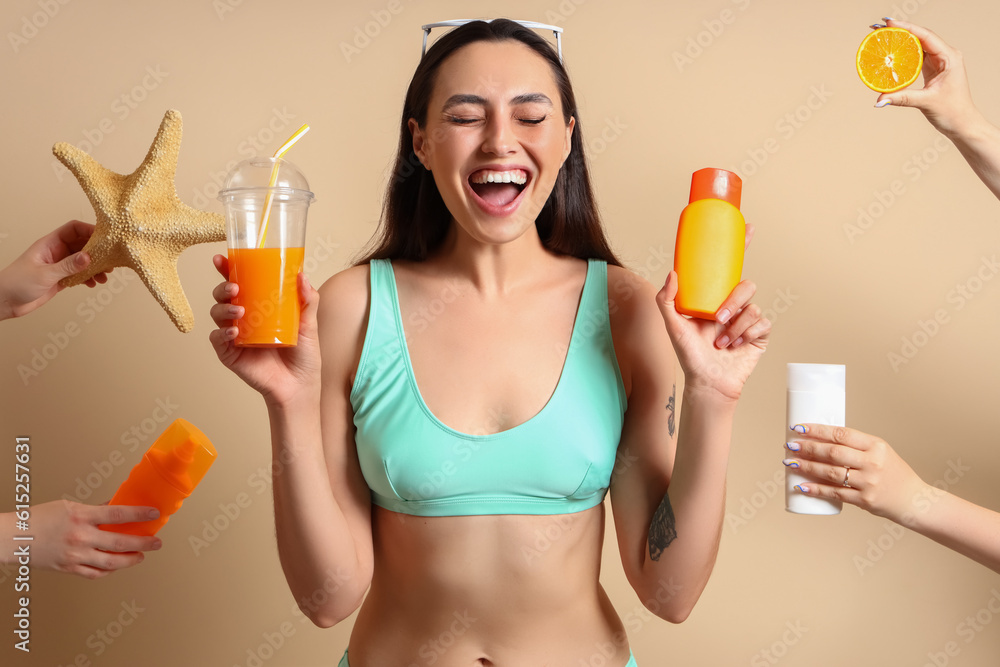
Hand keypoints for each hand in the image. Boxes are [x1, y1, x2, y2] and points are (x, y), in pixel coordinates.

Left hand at [0, 221, 109, 319]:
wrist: (5, 301)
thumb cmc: (16, 283)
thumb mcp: (45, 274)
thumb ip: (68, 265)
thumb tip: (88, 257)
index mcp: (50, 244)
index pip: (74, 229)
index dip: (90, 230)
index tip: (106, 238)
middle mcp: (57, 252)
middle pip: (83, 245)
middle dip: (98, 252)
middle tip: (111, 260)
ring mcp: (59, 265)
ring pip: (84, 261)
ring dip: (96, 267)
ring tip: (104, 275)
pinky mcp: (61, 278)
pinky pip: (80, 274)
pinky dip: (89, 278)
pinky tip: (93, 283)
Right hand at [29, 500, 161, 578]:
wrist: (15, 538)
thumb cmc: (39, 519)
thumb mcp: (70, 506)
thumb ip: (95, 508)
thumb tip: (116, 505)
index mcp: (82, 517)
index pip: (119, 514)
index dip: (140, 514)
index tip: (154, 514)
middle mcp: (81, 537)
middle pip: (120, 542)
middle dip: (143, 543)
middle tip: (157, 543)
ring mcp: (75, 555)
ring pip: (111, 562)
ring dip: (131, 560)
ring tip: (141, 556)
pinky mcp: (69, 568)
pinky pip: (95, 573)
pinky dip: (109, 570)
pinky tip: (116, 566)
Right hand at [208, 254, 320, 406]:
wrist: (299, 386)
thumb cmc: (303, 355)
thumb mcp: (309, 324)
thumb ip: (307, 301)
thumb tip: (302, 275)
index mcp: (258, 306)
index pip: (240, 283)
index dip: (227, 269)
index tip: (222, 258)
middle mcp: (243, 318)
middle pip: (223, 296)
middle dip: (222, 287)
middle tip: (234, 287)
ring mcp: (235, 336)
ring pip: (217, 314)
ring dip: (223, 308)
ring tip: (238, 310)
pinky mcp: (230, 354)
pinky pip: (217, 340)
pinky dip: (222, 333)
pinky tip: (233, 331)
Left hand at [655, 225, 769, 400]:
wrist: (707, 382)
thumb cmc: (689, 355)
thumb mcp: (672, 325)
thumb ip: (666, 299)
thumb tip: (673, 272)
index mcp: (714, 297)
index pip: (730, 267)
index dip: (741, 246)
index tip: (748, 227)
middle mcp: (733, 305)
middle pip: (746, 285)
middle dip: (734, 300)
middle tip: (718, 318)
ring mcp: (748, 319)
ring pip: (753, 307)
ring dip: (735, 326)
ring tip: (721, 341)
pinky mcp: (760, 334)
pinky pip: (761, 323)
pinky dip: (745, 335)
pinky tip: (734, 346)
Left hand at [783, 424, 928, 522]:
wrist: (913, 500)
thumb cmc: (893, 473)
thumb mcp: (880, 452)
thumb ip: (855, 446)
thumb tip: (820, 439)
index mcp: (876, 445)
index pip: (842, 434)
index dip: (817, 430)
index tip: (799, 428)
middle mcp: (873, 462)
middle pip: (833, 452)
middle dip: (808, 448)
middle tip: (790, 446)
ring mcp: (868, 482)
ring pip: (831, 473)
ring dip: (808, 467)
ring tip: (790, 463)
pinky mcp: (864, 500)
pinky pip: (835, 493)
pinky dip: (816, 489)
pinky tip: (801, 486)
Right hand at [872, 19, 981, 136]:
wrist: (961, 123)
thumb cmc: (952, 111)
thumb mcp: (926, 102)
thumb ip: (902, 98)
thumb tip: (879, 100)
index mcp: (949, 57)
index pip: (926, 36)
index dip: (907, 28)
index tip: (889, 23)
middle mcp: (945, 55)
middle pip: (920, 37)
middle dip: (900, 31)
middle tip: (879, 27)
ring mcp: (939, 62)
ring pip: (917, 46)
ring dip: (900, 41)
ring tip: (882, 36)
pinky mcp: (932, 69)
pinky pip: (916, 57)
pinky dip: (903, 54)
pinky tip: (890, 52)